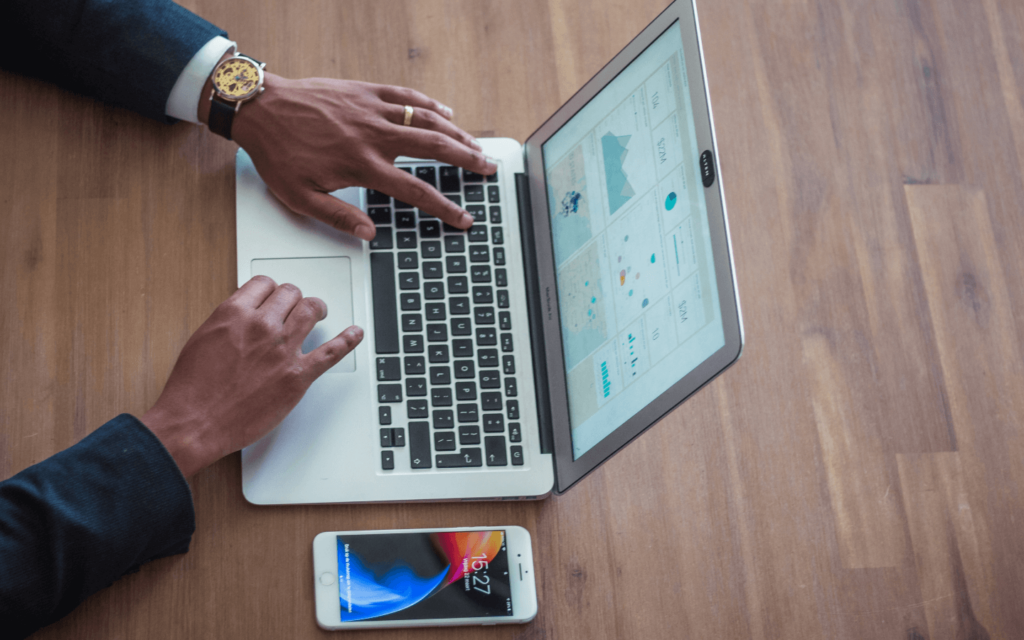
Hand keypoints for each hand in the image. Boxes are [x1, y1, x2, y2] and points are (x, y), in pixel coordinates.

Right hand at [141, 276, 362, 477]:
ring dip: (317, 308)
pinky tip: (355, 334)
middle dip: (293, 298)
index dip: (271, 290)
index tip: (274, 296)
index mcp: (234, 314)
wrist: (195, 423)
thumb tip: (245, 315)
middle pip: (290, 294)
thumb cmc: (192, 388)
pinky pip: (331, 352)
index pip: (265, 284)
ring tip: (319, 312)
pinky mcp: (298, 376)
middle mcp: (262, 326)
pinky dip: (348, 341)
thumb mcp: (202, 339)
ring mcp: (283, 350)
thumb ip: (229, 322)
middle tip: (295, 306)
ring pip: (311, 310)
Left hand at [228, 73, 496, 240]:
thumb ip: (338, 216)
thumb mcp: (300, 197)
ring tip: (477, 144)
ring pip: (427, 119)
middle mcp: (374, 136)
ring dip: (457, 132)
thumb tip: (369, 234)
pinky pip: (406, 95)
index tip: (463, 218)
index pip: (416, 192)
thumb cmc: (278, 153)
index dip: (445, 208)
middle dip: (467, 160)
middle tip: (488, 169)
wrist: (260, 107)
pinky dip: (429, 104)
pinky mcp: (365, 91)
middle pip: (434, 148)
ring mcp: (372, 109)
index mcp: (362, 166)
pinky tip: (445, 112)